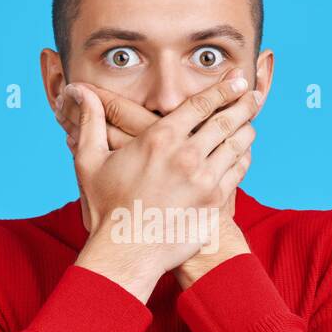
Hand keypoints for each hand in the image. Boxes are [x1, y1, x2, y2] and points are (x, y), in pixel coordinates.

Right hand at [63, 74, 257, 302]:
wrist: (126, 251)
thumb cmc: (106, 207)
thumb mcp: (91, 161)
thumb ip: (90, 122)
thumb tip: (78, 91)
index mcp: (159, 139)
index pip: (201, 103)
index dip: (223, 88)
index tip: (236, 79)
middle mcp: (186, 155)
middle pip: (226, 120)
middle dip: (244, 103)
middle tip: (254, 94)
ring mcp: (204, 179)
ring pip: (237, 144)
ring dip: (246, 129)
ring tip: (250, 122)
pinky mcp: (214, 201)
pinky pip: (238, 171)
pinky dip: (243, 157)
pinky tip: (242, 153)